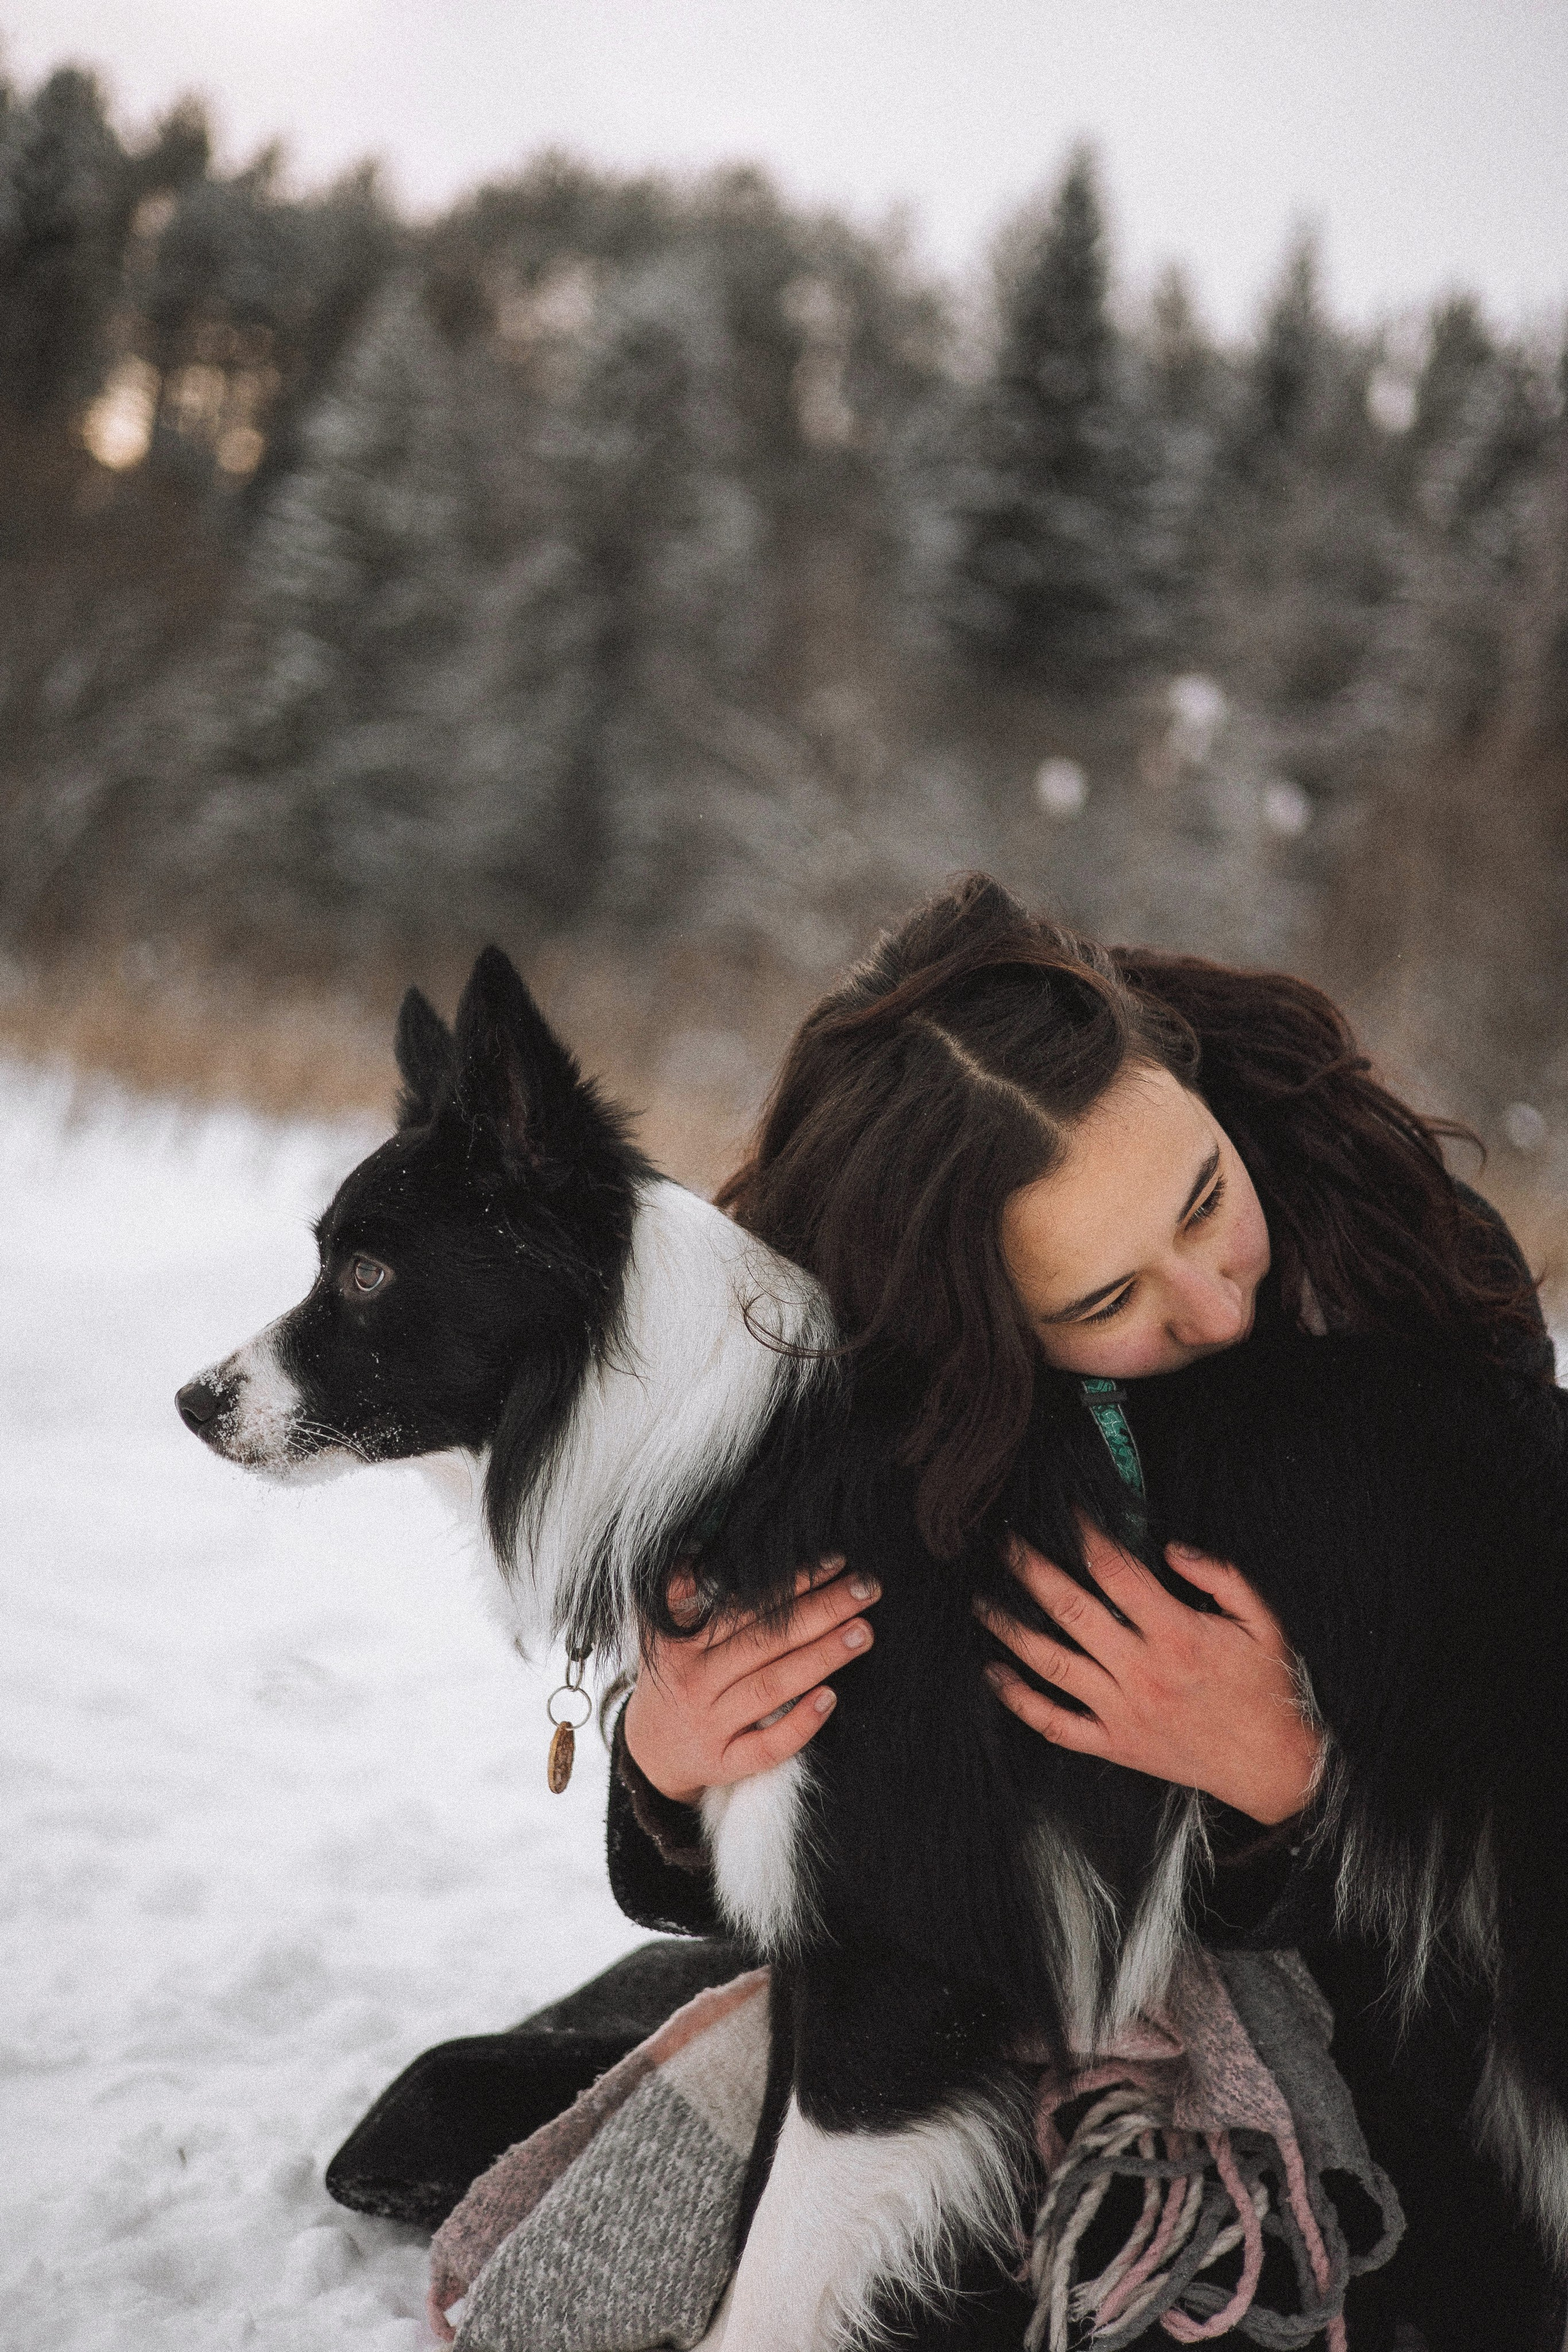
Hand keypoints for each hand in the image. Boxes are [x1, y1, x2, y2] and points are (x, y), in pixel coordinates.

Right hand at [623, 1559, 879, 1805]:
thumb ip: (677, 1591)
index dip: (791, 1583)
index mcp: (681, 1644)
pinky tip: (831, 1698)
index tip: (834, 1561)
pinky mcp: (723, 1764)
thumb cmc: (673, 1677)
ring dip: (822, 1657)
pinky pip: (766, 1747)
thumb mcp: (660, 1632)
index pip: (744, 1607)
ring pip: (771, 1687)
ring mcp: (709, 1725)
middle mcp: (695, 1682)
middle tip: (866, 1588)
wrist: (646, 1750)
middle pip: (766, 1642)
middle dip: (821, 1611)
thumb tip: (703, 1550)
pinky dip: (799, 1724)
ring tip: (863, 1632)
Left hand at [975, 1522, 1323, 1824]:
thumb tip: (1171, 1549)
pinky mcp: (1115, 1744)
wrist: (1272, 1765)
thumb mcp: (1264, 1623)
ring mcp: (1123, 1711)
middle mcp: (1143, 1671)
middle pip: (1071, 1610)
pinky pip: (1056, 1723)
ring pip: (1053, 1664)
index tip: (1068, 1510)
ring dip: (1011, 1630)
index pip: (1117, 1572)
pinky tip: (994, 1673)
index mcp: (1178, 1634)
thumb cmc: (1268, 1688)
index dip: (1087, 1535)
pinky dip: (1020, 1699)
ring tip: (982, 1600)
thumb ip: (1221, 1578)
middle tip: (1004, 1543)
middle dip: (1032, 1571)